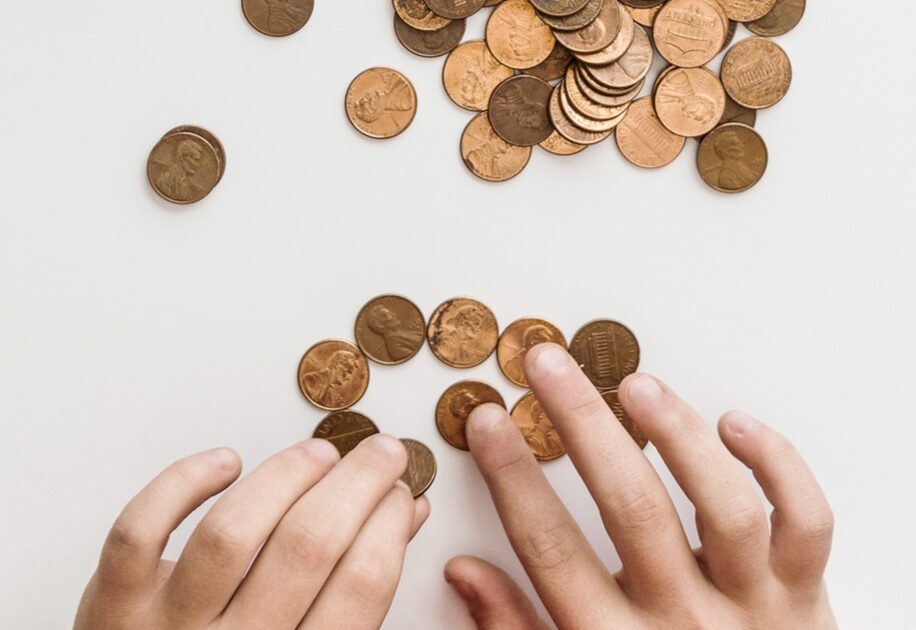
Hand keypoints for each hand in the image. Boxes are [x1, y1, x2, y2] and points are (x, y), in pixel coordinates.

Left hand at [76, 434, 427, 629]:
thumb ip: (354, 594)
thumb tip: (404, 516)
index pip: (361, 584)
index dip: (389, 524)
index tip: (400, 493)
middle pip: (307, 546)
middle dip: (358, 483)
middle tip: (380, 453)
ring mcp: (167, 627)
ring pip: (232, 531)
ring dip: (286, 475)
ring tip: (319, 453)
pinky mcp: (113, 605)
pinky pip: (140, 531)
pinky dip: (182, 482)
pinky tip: (225, 462)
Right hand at [446, 344, 835, 628]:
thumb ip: (518, 629)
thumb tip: (464, 573)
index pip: (552, 548)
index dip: (513, 477)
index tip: (489, 421)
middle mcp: (684, 620)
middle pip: (632, 509)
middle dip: (582, 424)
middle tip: (548, 365)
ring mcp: (752, 604)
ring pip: (725, 506)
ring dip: (677, 434)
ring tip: (635, 385)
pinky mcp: (804, 592)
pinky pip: (805, 519)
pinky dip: (778, 463)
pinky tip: (732, 422)